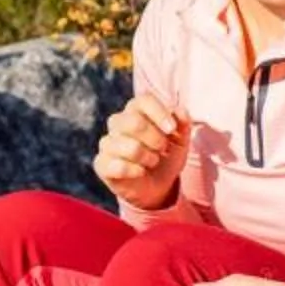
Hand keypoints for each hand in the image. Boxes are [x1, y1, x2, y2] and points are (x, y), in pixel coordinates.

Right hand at [94, 96, 188, 212]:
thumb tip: (180, 112)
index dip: (160, 113)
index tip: (172, 129)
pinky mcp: (101, 164)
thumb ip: (183, 123)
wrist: (156, 185)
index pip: (144, 100)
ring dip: (149, 158)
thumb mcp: (180, 139)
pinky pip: (119, 166)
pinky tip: (140, 172)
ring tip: (153, 161)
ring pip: (130, 147)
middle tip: (163, 149)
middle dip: (156, 139)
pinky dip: (136, 171)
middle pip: (134, 123)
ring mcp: (107, 143)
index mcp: (136, 109)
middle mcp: (117, 122)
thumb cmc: (166, 155)